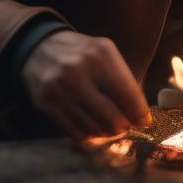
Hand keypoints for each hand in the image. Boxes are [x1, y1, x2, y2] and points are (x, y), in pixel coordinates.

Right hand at [20, 30, 149, 138]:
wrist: (39, 46)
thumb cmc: (81, 53)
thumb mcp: (105, 53)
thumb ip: (124, 80)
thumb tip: (141, 116)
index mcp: (99, 55)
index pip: (127, 95)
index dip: (139, 113)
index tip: (144, 121)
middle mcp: (77, 72)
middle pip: (112, 117)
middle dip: (123, 127)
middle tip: (126, 126)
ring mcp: (59, 89)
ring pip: (93, 128)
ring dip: (106, 133)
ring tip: (110, 128)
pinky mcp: (45, 104)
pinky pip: (74, 132)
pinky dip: (88, 135)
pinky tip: (92, 129)